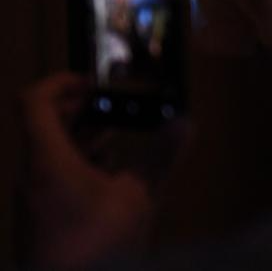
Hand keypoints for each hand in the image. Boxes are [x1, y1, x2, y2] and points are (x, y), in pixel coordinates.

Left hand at [22, 73, 188, 268]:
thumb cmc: (94, 245)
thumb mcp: (138, 197)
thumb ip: (160, 157)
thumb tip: (184, 123)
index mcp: (45, 159)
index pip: (34, 101)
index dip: (60, 82)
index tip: (91, 81)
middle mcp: (30, 174)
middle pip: (41, 125)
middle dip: (77, 110)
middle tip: (109, 106)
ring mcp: (31, 199)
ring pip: (46, 152)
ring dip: (78, 138)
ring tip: (114, 138)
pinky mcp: (39, 219)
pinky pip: (50, 176)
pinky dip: (75, 164)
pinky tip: (107, 178)